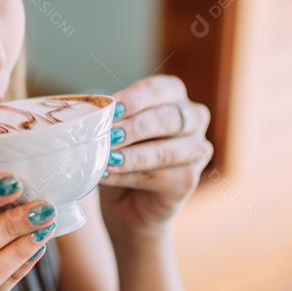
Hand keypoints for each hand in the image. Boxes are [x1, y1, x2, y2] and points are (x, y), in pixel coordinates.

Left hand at [99, 75, 213, 238]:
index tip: (112, 107)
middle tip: (110, 135)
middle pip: (168, 119)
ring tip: (108, 159)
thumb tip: (95, 115)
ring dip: (134, 155)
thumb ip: (109, 121)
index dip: (135, 98)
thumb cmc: (121, 154)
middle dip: (136, 127)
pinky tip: (109, 174)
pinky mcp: (188, 179)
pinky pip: (160, 176)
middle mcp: (193, 119)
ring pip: (167, 151)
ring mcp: (196, 150)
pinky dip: (130, 175)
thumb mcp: (112, 130)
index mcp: (173, 95)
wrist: (126, 200)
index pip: (159, 90)